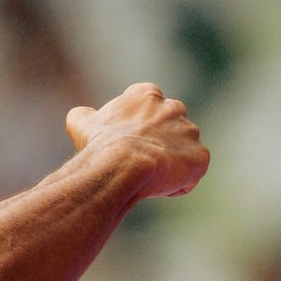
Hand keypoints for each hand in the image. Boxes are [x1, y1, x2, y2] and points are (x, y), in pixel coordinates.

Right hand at [65, 83, 209, 199]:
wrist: (122, 164)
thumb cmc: (101, 145)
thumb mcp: (82, 124)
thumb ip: (84, 115)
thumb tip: (80, 115)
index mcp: (147, 94)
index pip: (148, 114)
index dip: (137, 134)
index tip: (126, 147)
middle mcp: (174, 107)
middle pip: (169, 132)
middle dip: (158, 147)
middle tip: (139, 164)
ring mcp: (190, 132)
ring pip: (181, 154)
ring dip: (169, 167)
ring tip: (148, 178)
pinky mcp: (200, 156)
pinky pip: (191, 176)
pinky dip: (178, 185)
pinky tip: (158, 186)